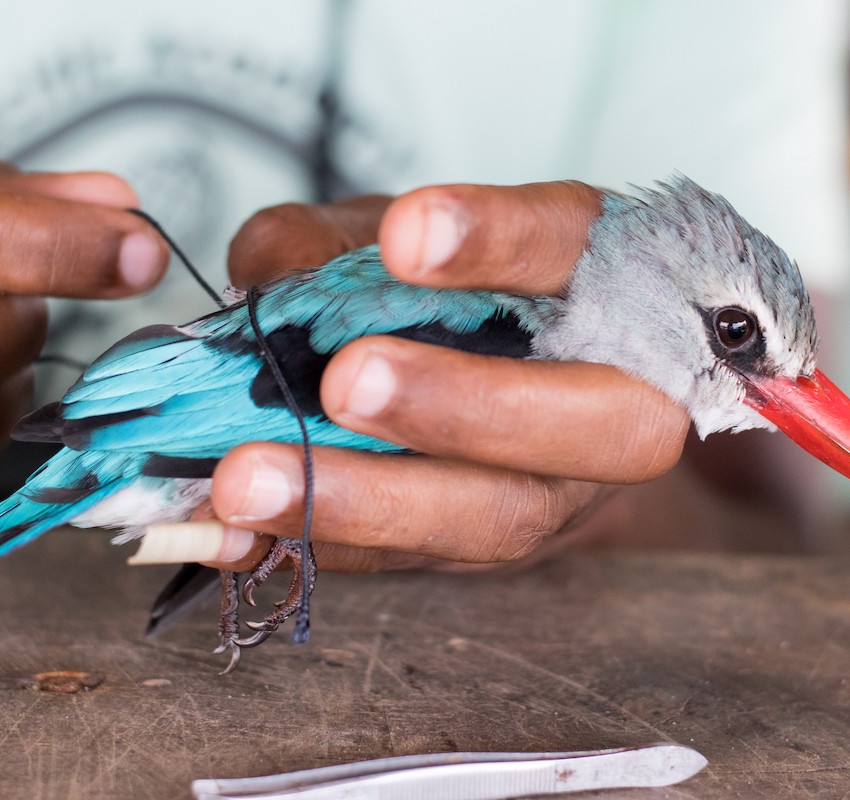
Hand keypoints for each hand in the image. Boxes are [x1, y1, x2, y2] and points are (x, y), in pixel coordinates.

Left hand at [187, 183, 689, 572]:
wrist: (539, 400)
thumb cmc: (471, 296)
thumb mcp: (409, 237)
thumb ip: (341, 236)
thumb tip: (267, 265)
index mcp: (605, 282)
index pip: (572, 249)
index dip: (497, 241)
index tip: (404, 234)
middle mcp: (614, 399)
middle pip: (585, 422)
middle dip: (458, 404)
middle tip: (345, 382)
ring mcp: (559, 490)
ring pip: (495, 515)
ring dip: (368, 502)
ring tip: (251, 481)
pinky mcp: (490, 549)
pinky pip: (417, 561)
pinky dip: (319, 545)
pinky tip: (235, 532)